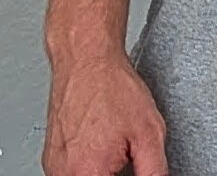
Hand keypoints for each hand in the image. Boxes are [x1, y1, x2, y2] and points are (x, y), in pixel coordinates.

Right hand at [42, 52, 167, 175]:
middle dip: (116, 172)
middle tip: (125, 151)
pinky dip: (89, 163)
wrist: (87, 63)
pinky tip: (100, 141)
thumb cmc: (113, 89)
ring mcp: (53, 167)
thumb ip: (154, 169)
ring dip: (102, 169)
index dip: (129, 175)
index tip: (133, 166)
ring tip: (113, 142)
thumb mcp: (149, 132)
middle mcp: (63, 174)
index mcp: (88, 174)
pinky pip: (72, 171)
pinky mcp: (50, 159)